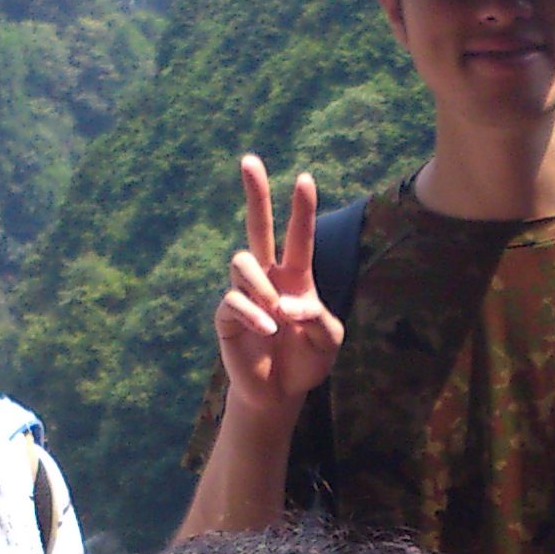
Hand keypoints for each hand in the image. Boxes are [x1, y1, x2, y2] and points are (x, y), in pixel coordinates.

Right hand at [214, 155, 343, 421]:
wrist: (279, 393)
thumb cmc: (306, 362)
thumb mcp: (327, 341)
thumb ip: (319, 319)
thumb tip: (290, 303)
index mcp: (296, 278)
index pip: (298, 236)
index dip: (301, 209)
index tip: (305, 178)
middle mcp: (267, 278)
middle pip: (257, 227)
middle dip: (255, 194)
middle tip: (250, 160)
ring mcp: (244, 294)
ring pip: (243, 262)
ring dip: (262, 285)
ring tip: (278, 314)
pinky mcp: (226, 316)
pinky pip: (234, 300)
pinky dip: (254, 313)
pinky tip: (268, 330)